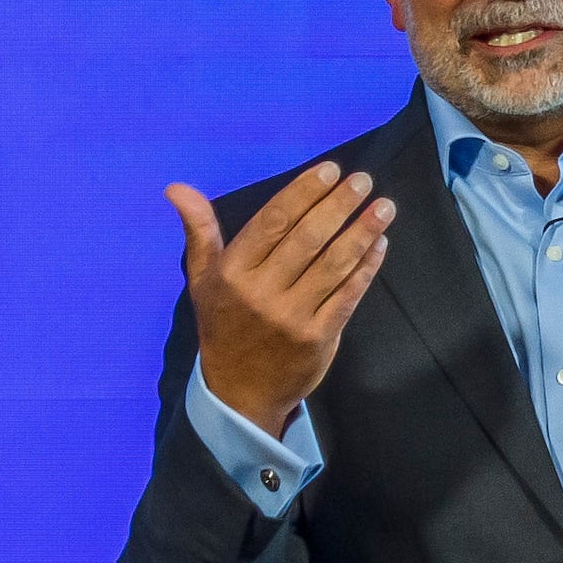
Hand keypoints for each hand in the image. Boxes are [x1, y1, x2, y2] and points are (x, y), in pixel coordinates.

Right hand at [170, 162, 393, 431]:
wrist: (240, 392)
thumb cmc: (224, 325)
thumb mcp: (202, 278)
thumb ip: (199, 231)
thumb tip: (177, 188)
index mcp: (232, 272)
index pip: (273, 222)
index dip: (304, 193)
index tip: (330, 170)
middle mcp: (262, 292)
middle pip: (307, 239)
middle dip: (338, 205)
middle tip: (363, 180)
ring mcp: (292, 316)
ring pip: (333, 265)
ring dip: (362, 232)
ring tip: (384, 206)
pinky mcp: (319, 338)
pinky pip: (347, 296)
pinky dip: (366, 268)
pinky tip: (380, 244)